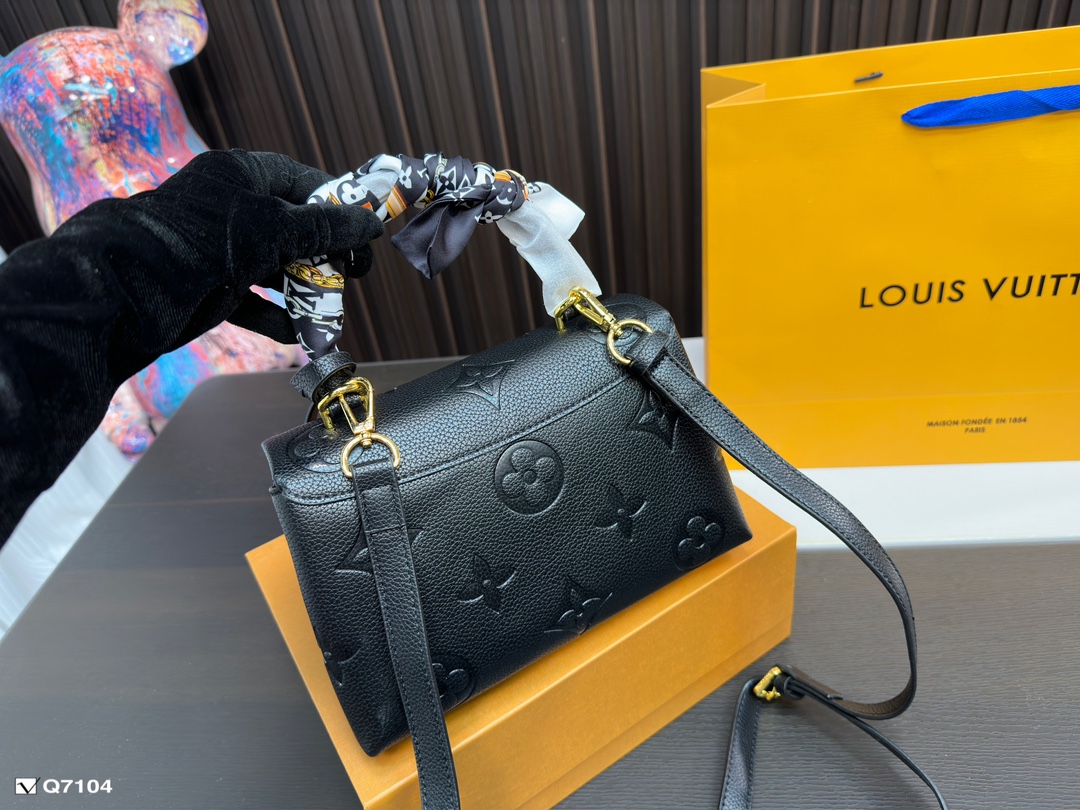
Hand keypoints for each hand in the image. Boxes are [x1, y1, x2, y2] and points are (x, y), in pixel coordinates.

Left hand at [64, 148, 383, 348]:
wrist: (134, 289)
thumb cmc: (206, 241)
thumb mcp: (275, 228)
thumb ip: (325, 228)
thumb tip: (370, 222)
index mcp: (242, 175)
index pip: (303, 182)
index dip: (337, 206)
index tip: (364, 233)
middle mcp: (232, 208)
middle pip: (293, 229)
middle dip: (324, 256)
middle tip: (352, 276)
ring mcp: (220, 249)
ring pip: (275, 268)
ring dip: (304, 292)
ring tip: (329, 311)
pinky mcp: (210, 287)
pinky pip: (252, 300)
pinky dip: (274, 316)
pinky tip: (297, 334)